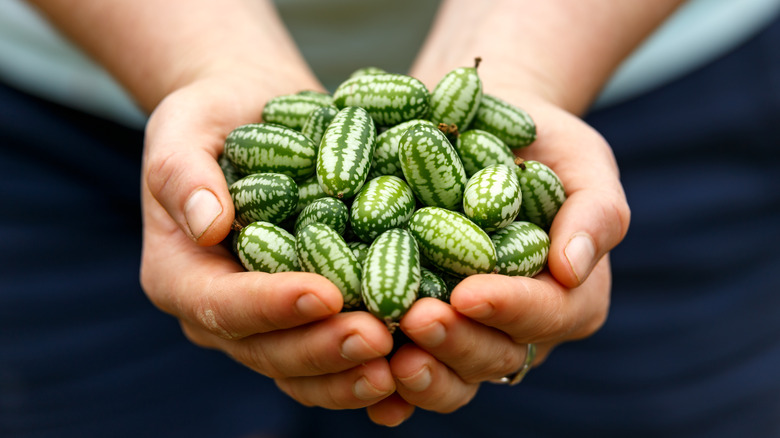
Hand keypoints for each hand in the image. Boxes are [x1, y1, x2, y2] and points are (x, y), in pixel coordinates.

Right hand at [139, 72, 395, 409]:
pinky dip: (372, 363)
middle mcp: (222, 312)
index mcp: (181, 275)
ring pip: (306, 367)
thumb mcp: (185, 127)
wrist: (255, 116)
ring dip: (353, 371)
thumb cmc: (214, 115)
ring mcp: (269, 320)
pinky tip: (417, 361)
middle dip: (324, 348)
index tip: (326, 294)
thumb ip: (185, 174)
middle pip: (269, 349)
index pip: (221, 303)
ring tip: (404, 363)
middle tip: (379, 339)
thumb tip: (209, 224)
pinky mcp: (310, 315)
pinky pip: (337, 352)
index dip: (272, 305)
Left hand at [366, 96, 630, 425]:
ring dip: (421, 373)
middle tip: (416, 319)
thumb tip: (571, 268)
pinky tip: (364, 377)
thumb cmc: (540, 144)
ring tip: (383, 352)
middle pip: (495, 354)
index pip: (547, 313)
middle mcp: (519, 328)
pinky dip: (389, 385)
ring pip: (452, 375)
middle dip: (456, 341)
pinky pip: (410, 369)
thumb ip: (594, 212)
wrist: (480, 133)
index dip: (510, 308)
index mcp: (568, 296)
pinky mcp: (426, 332)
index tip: (470, 294)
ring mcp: (470, 334)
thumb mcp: (581, 161)